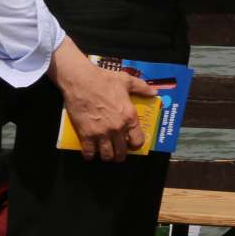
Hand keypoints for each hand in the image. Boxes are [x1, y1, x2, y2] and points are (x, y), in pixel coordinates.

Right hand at [49, 38, 157, 161]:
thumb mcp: (126, 80)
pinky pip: (89, 153)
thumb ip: (142, 88)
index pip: (138, 141)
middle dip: (120, 154)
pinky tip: (90, 151)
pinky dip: (89, 155)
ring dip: (106, 156)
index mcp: (129, 116)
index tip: (131, 143)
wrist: (81, 80)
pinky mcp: (86, 134)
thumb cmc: (104, 79)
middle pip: (121, 152)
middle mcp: (117, 128)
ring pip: (106, 156)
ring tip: (104, 152)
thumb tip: (154, 92)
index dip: (135, 145)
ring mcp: (101, 133)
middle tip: (117, 150)